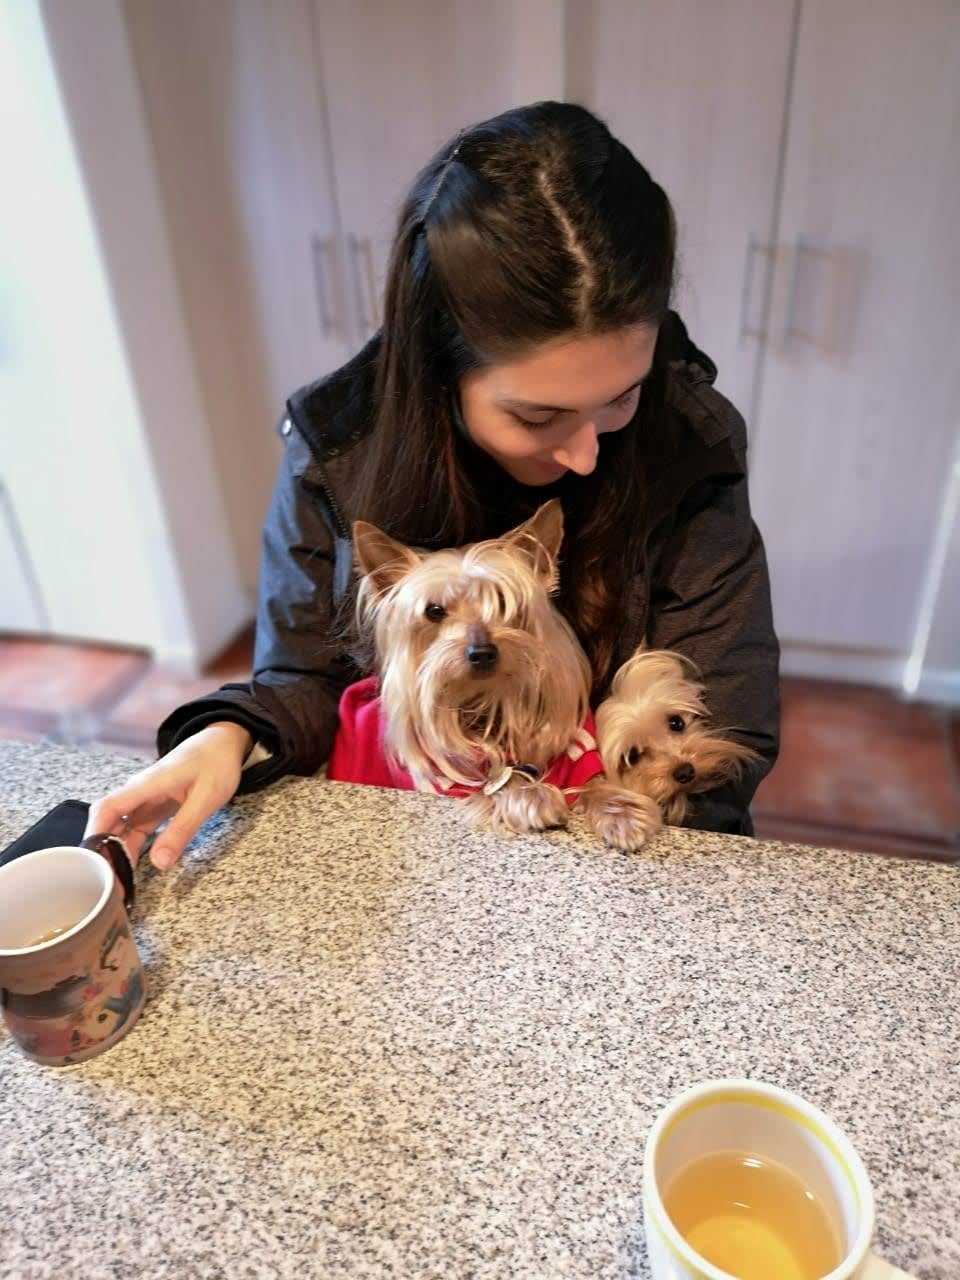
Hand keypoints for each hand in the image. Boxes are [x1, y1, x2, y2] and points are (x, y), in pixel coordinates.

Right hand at [84, 722, 252, 869]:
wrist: (224, 741)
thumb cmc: (216, 762)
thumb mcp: (206, 798)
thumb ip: (182, 829)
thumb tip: (159, 862)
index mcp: (147, 785)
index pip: (108, 809)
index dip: (95, 834)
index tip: (91, 862)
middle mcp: (140, 791)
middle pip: (109, 820)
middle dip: (103, 851)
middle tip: (104, 883)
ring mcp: (146, 798)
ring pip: (121, 826)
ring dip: (116, 852)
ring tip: (115, 881)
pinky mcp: (154, 804)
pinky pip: (135, 827)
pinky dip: (131, 845)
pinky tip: (130, 864)